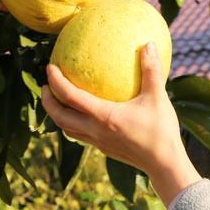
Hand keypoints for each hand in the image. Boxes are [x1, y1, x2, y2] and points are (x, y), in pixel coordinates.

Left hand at [41, 42, 200, 205]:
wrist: (164, 164)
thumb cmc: (161, 130)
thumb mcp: (158, 97)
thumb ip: (151, 70)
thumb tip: (149, 44)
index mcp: (104, 116)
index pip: (71, 97)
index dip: (56, 82)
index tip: (50, 68)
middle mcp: (95, 131)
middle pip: (60, 117)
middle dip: (48, 101)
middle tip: (45, 85)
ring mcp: (98, 142)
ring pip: (67, 129)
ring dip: (57, 114)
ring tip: (57, 100)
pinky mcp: (104, 148)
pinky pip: (80, 134)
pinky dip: (73, 122)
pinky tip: (83, 114)